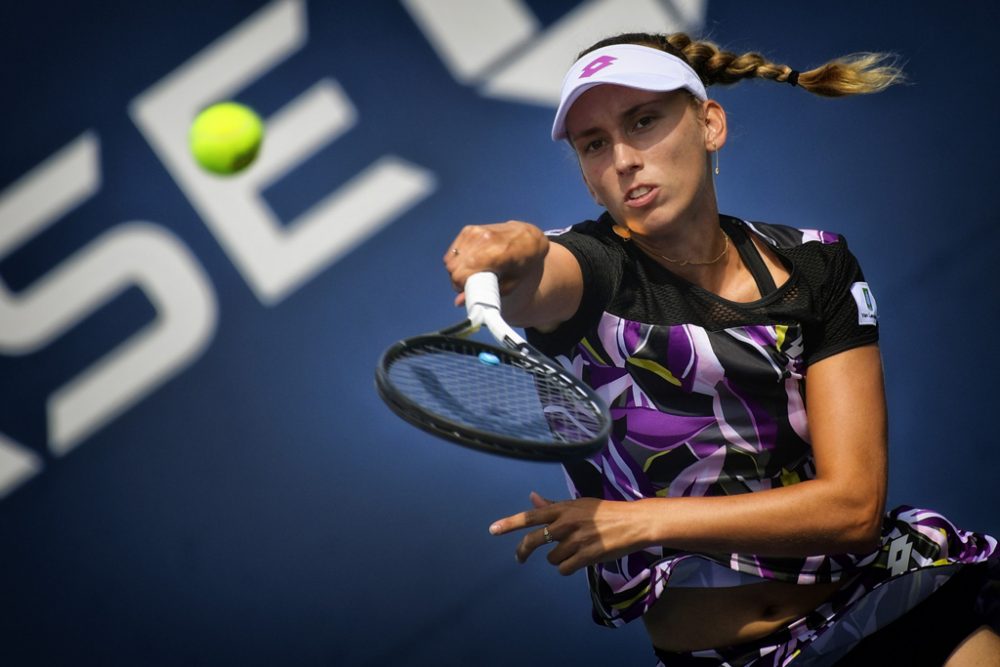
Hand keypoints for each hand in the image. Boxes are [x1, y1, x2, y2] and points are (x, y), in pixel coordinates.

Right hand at [442, 221, 547, 305]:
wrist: (527, 238)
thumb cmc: (522, 264)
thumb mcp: (510, 284)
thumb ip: (485, 294)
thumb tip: (458, 302)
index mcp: (496, 254)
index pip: (462, 273)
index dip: (460, 286)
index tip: (468, 290)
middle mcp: (483, 240)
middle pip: (453, 267)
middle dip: (457, 280)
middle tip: (470, 284)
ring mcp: (474, 232)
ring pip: (450, 259)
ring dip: (456, 270)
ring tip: (470, 274)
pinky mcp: (469, 230)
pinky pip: (453, 251)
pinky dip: (456, 260)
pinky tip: (468, 263)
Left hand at [489, 492, 650, 574]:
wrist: (633, 522)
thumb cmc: (605, 512)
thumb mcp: (579, 505)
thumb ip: (554, 505)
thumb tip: (532, 497)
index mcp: (563, 509)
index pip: (531, 516)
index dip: (510, 523)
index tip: (493, 530)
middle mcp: (566, 523)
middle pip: (534, 541)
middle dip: (523, 551)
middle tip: (519, 559)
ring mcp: (576, 540)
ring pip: (551, 559)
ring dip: (559, 558)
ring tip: (574, 551)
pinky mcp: (587, 556)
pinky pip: (565, 569)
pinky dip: (569, 567)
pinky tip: (580, 560)